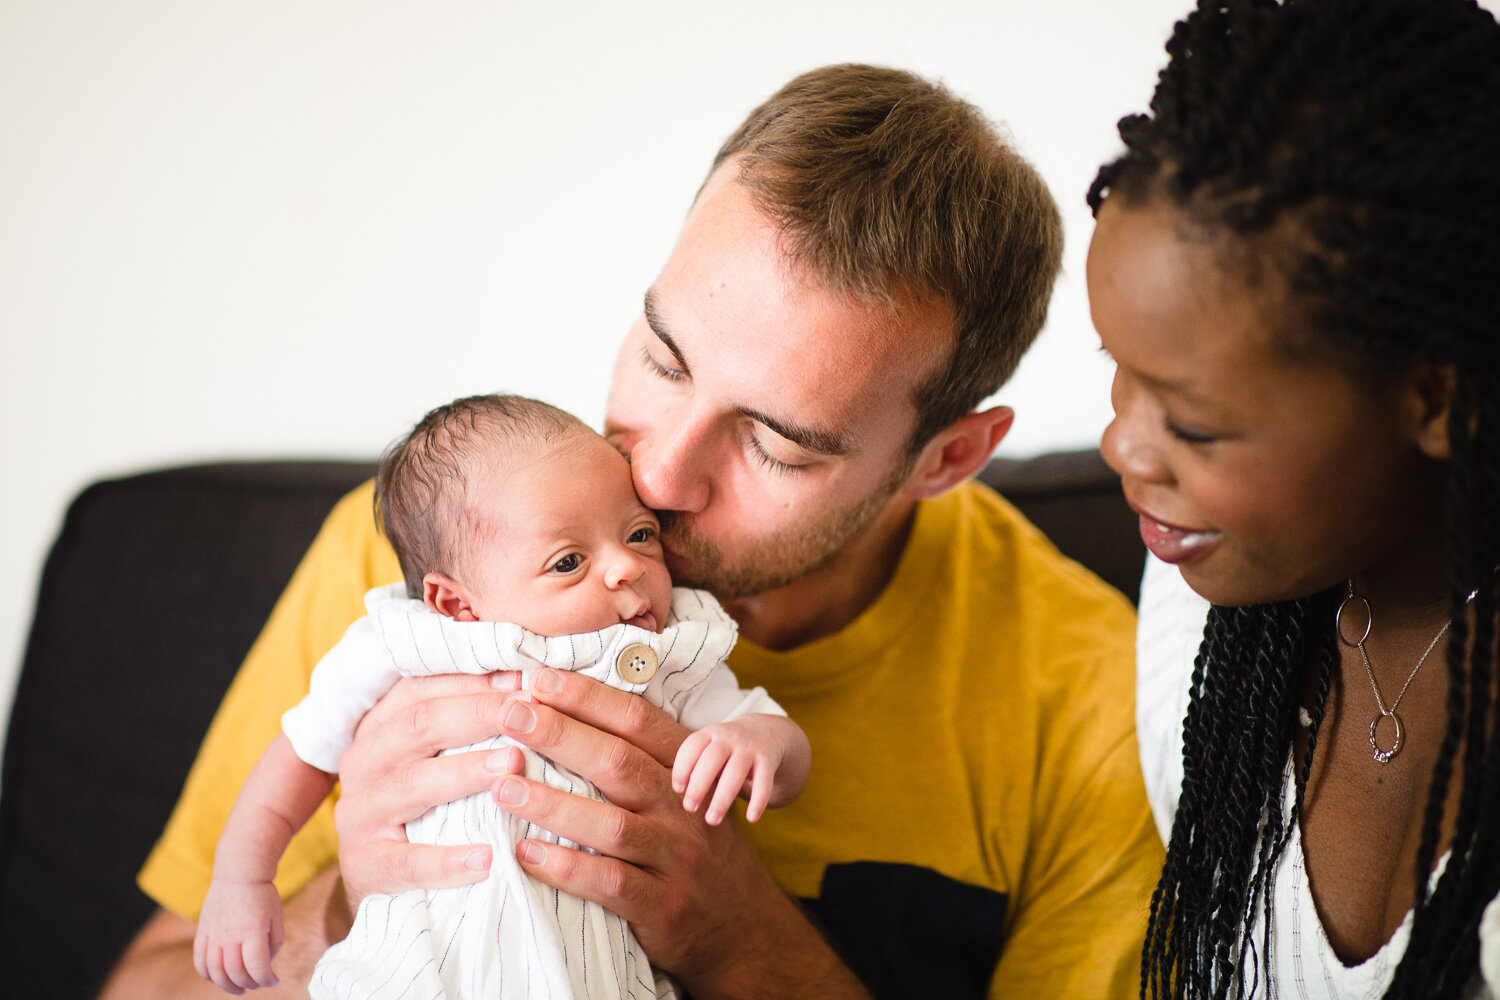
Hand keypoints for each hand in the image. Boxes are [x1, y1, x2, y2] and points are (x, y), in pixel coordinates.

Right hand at [194, 880, 283, 993]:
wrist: (239, 873)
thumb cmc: (263, 896)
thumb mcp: (276, 918)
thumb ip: (273, 944)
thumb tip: (265, 966)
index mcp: (253, 931)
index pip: (257, 966)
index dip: (266, 979)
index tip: (274, 981)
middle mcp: (231, 935)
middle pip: (235, 972)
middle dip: (249, 984)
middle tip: (258, 984)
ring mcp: (214, 934)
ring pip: (215, 971)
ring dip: (227, 986)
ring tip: (239, 989)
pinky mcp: (203, 932)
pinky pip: (200, 960)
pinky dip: (208, 975)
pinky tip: (218, 978)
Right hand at [333, 670, 525, 904]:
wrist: (372, 880)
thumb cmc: (422, 803)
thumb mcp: (433, 756)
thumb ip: (467, 720)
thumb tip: (527, 681)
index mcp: (380, 727)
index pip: (421, 690)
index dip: (474, 683)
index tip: (526, 681)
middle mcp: (364, 763)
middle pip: (418, 726)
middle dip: (477, 715)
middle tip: (527, 713)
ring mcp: (359, 815)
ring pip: (412, 785)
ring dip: (466, 772)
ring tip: (513, 765)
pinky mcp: (365, 866)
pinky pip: (407, 862)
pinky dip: (448, 861)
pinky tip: (488, 858)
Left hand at [488, 668, 860, 997]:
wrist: (741, 926)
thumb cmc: (688, 848)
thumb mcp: (679, 794)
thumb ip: (634, 758)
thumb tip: (556, 711)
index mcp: (687, 770)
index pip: (636, 721)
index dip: (586, 696)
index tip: (536, 677)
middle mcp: (684, 809)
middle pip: (620, 762)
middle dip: (561, 734)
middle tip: (509, 713)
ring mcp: (677, 859)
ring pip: (611, 824)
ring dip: (553, 804)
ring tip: (502, 788)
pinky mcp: (663, 907)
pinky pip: (611, 884)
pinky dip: (566, 868)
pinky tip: (526, 854)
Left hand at [673, 716, 788, 822]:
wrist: (766, 732)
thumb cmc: (727, 749)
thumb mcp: (710, 747)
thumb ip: (696, 766)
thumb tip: (681, 795)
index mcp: (710, 733)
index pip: (692, 746)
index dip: (682, 768)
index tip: (678, 790)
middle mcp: (729, 738)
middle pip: (712, 759)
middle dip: (698, 785)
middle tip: (690, 808)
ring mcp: (750, 748)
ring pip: (735, 773)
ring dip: (722, 799)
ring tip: (712, 820)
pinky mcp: (768, 760)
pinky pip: (764, 782)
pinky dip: (758, 801)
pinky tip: (751, 818)